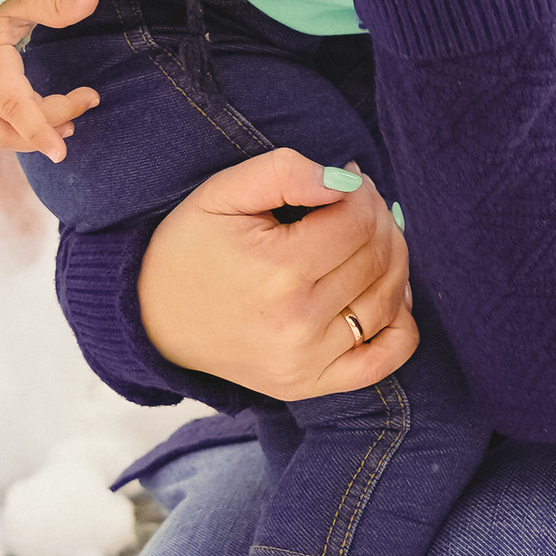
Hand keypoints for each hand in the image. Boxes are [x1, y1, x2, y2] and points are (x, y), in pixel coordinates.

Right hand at [0, 0, 102, 160]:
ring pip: (3, 137)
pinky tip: (41, 120)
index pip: (14, 106)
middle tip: (88, 98)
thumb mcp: (19, 0)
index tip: (60, 153)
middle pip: (16, 126)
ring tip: (69, 121)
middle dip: (56, 120)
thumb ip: (55, 4)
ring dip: (37, 134)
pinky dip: (19, 133)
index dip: (38, 130)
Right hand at [138, 150, 415, 396]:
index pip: (357, 220)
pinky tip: (389, 293)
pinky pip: (385, 361)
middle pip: (378, 256)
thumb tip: (346, 180)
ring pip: (388, 300)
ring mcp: (307, 360)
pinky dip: (402, 325)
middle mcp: (297, 321)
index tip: (347, 181)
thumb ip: (284, 171)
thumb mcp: (222, 192)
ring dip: (394, 259)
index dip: (363, 191)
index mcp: (277, 270)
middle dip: (380, 218)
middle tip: (359, 204)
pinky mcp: (310, 384)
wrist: (153, 317)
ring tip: (370, 238)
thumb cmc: (191, 247)